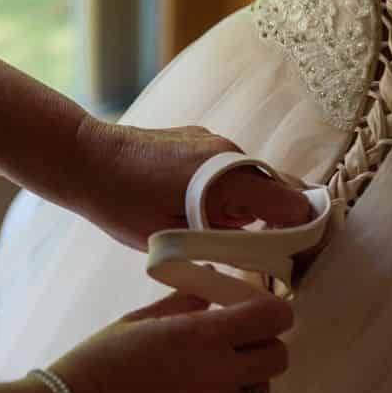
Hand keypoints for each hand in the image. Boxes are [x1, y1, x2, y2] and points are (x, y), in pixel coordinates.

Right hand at [43, 288, 293, 392]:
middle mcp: (218, 376)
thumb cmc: (98, 364)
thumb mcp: (141, 321)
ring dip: (241, 380)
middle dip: (265, 346)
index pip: (273, 318)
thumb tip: (212, 284)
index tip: (257, 311)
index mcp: (203, 337)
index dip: (273, 312)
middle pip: (278, 358)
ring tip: (202, 378)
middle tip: (237, 344)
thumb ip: (186, 302)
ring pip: (254, 391)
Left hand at [65, 117, 317, 251]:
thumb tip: (256, 251)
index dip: (304, 227)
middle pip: (282, 185)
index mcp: (227, 178)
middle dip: (288, 216)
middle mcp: (231, 152)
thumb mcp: (171, 236)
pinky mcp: (203, 138)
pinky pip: (235, 166)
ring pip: (258, 176)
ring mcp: (218, 141)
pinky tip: (213, 211)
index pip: (291, 201)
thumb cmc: (124, 204)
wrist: (87, 159)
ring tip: (244, 236)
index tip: (303, 254)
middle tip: (282, 251)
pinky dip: (237, 189)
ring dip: (259, 203)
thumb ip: (220, 240)